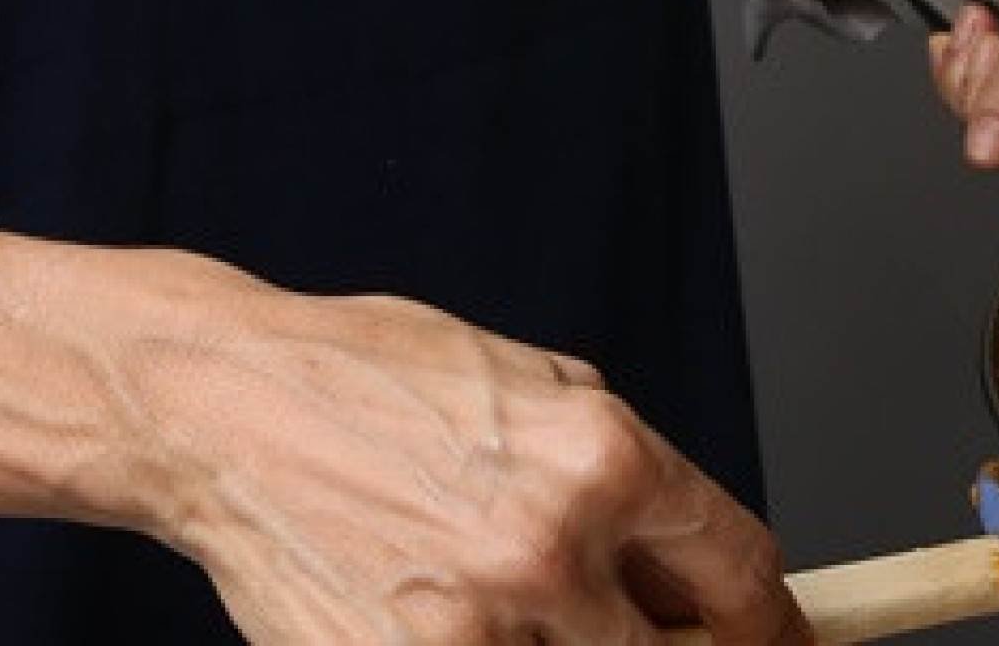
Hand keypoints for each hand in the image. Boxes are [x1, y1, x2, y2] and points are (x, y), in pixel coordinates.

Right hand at [142, 279, 806, 645]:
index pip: (740, 573)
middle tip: (640, 632)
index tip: (774, 641)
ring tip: (512, 601)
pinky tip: (454, 617)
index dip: (770, 624)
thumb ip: (618, 465)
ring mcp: (477, 626)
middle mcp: (552, 545)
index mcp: (601, 455)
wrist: (224, 411)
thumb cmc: (367, 379)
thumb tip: (687, 547)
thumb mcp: (529, 378)